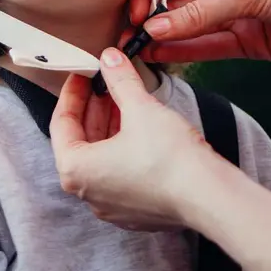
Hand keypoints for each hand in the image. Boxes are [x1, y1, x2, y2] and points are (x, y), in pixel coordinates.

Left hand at [50, 51, 217, 231]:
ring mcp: (113, 206)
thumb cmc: (169, 158)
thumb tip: (109, 58)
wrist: (209, 197)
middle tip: (104, 82)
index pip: (61, 124)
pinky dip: (124, 149)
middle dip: (93, 109)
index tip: (82, 75)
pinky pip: (120, 174)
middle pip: (81, 142)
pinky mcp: (136, 212)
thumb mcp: (140, 108)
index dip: (72, 93)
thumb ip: (120, 80)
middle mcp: (89, 194)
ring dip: (109, 128)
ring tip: (123, 100)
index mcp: (76, 170)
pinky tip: (140, 129)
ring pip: (102, 158)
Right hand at [136, 0, 270, 63]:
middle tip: (126, 34)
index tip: (134, 12)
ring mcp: (234, 15)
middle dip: (153, 18)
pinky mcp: (245, 42)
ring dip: (164, 39)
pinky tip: (160, 56)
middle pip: (178, 3)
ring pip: (190, 28)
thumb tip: (157, 27)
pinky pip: (207, 47)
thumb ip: (200, 14)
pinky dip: (185, 53)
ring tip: (134, 49)